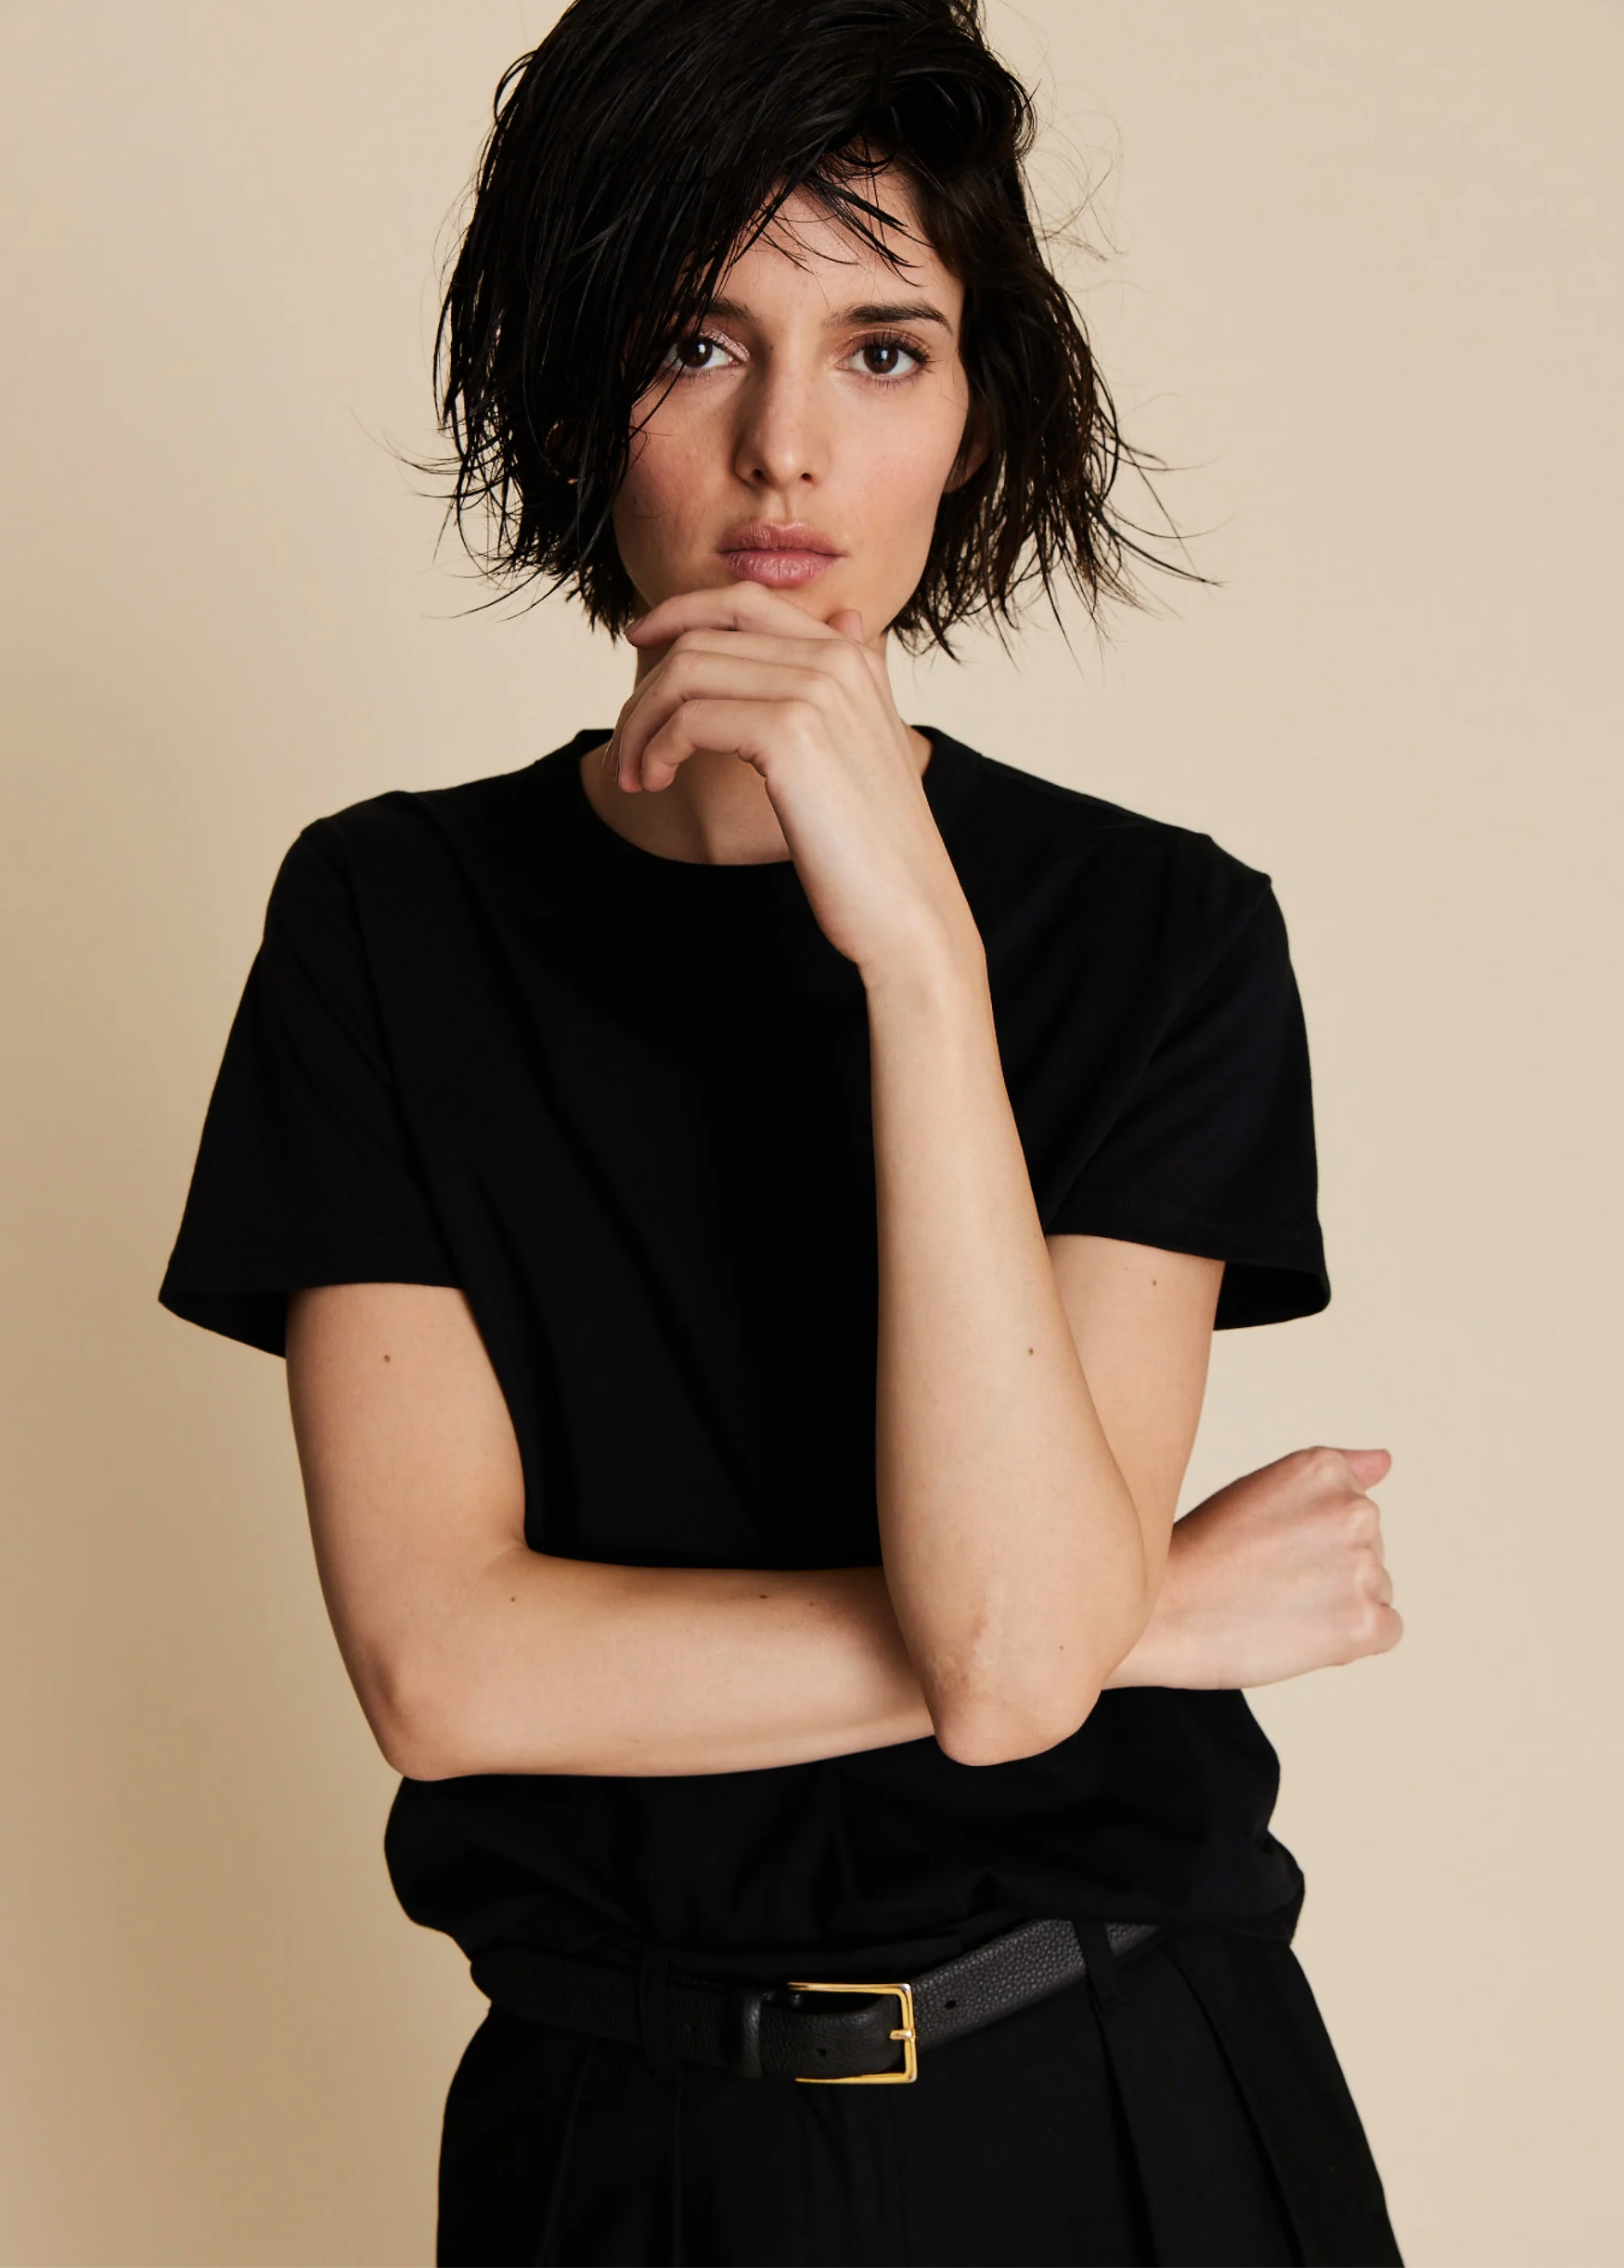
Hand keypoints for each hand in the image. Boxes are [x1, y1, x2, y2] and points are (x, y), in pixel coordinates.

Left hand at [611, 584, 980, 977]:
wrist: (908, 908)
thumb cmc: (878, 846)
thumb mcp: (871, 743)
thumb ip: (855, 680)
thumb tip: (844, 618)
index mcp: (852, 657)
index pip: (745, 601)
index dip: (680, 613)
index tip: (639, 641)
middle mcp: (836, 660)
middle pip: (703, 637)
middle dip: (648, 689)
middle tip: (625, 748)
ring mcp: (815, 691)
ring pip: (686, 674)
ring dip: (641, 723)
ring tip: (633, 775)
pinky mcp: (791, 734)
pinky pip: (689, 718)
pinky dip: (657, 748)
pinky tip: (655, 784)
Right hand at [1111, 1446, 1402, 1689]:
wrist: (1163, 1614)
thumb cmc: (1201, 1553)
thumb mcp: (1259, 1489)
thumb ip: (1333, 1473)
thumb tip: (1384, 1459)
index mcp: (1323, 1469)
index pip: (1352, 1506)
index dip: (1310, 1536)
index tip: (1267, 1545)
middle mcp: (1353, 1509)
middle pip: (1369, 1548)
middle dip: (1329, 1569)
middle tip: (1266, 1579)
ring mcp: (1363, 1567)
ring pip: (1376, 1589)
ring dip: (1338, 1605)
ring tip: (1275, 1606)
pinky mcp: (1366, 1622)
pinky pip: (1386, 1630)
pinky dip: (1351, 1641)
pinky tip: (1301, 1633)